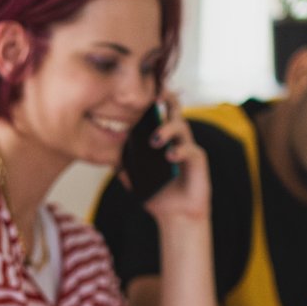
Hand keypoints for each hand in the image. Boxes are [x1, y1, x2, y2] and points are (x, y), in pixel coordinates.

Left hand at [127, 92, 210, 224]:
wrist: (176, 216)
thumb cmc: (158, 195)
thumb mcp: (135, 179)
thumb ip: (124, 167)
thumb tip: (107, 157)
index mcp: (163, 139)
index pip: (159, 112)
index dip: (154, 99)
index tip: (143, 89)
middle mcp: (177, 139)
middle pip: (175, 110)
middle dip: (167, 99)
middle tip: (155, 97)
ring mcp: (189, 148)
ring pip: (181, 127)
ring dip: (167, 129)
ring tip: (154, 140)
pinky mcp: (198, 161)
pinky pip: (190, 150)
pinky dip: (179, 151)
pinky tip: (170, 156)